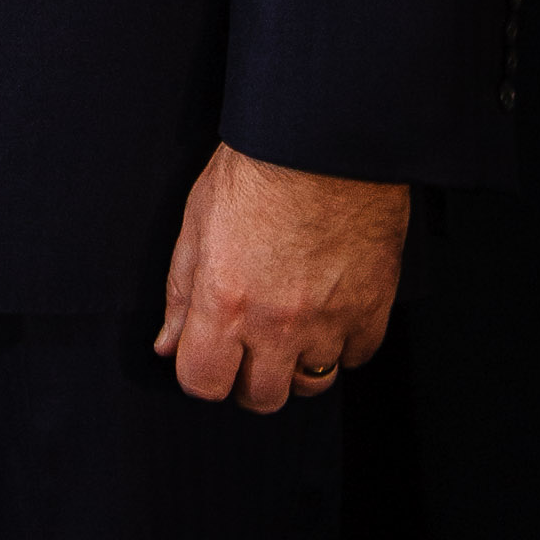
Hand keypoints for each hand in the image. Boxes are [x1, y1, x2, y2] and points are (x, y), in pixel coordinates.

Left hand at [156, 141, 408, 409]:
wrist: (323, 141)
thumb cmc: (255, 170)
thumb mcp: (197, 220)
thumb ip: (181, 290)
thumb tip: (167, 345)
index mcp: (223, 301)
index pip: (202, 382)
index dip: (201, 371)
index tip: (207, 352)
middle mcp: (275, 323)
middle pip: (260, 398)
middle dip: (249, 376)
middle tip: (250, 341)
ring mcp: (327, 323)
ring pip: (310, 384)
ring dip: (297, 362)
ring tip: (291, 320)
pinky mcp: (371, 312)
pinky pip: (355, 358)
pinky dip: (342, 341)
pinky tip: (329, 305)